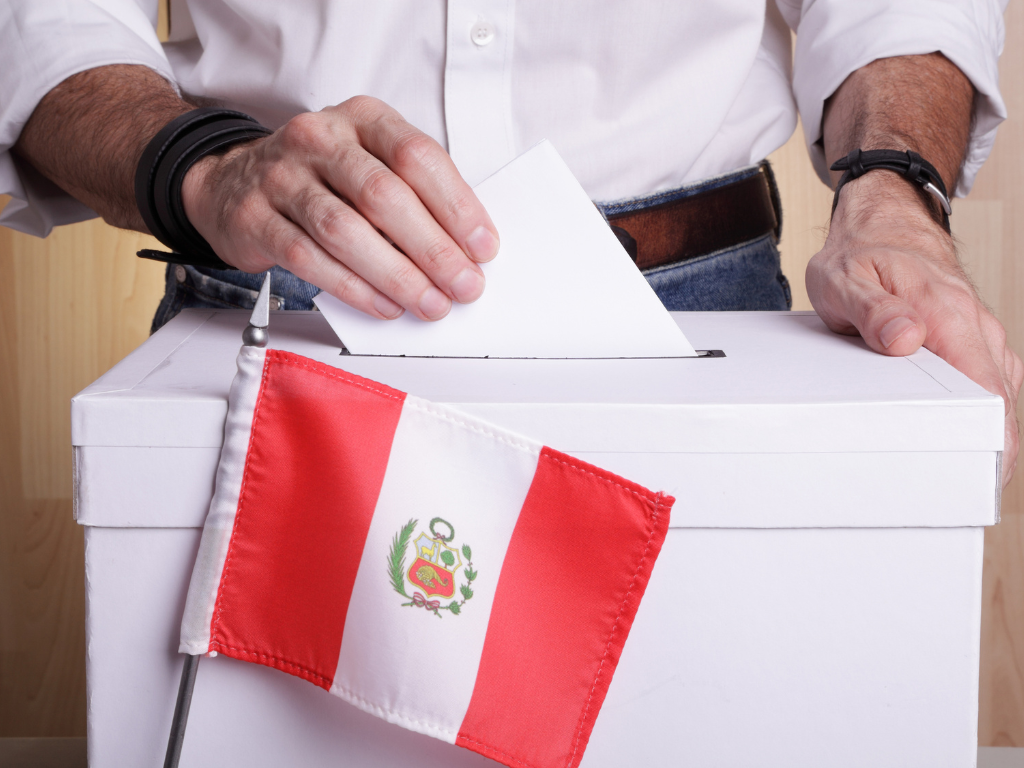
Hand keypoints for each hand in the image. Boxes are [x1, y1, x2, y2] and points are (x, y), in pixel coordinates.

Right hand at [181, 96, 499, 320]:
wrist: (232, 182)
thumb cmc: (321, 178)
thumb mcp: (369, 163)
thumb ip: (413, 194)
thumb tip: (464, 249)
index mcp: (362, 118)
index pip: (417, 157)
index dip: (457, 206)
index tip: (483, 247)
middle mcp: (320, 138)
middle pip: (384, 195)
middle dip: (433, 249)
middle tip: (463, 285)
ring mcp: (281, 176)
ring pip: (345, 230)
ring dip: (396, 275)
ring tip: (429, 303)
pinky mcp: (254, 217)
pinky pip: (309, 258)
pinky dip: (353, 288)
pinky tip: (384, 305)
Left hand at [807, 171, 1022, 486]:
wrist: (883, 228)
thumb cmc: (862, 255)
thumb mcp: (846, 279)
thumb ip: (873, 311)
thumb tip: (905, 338)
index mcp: (949, 315)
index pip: (987, 389)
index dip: (992, 439)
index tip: (982, 475)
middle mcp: (975, 326)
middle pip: (1001, 401)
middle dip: (991, 448)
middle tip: (964, 490)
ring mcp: (980, 334)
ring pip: (1001, 393)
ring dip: (990, 433)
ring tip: (964, 476)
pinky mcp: (975, 341)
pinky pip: (993, 382)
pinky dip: (986, 411)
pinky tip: (968, 437)